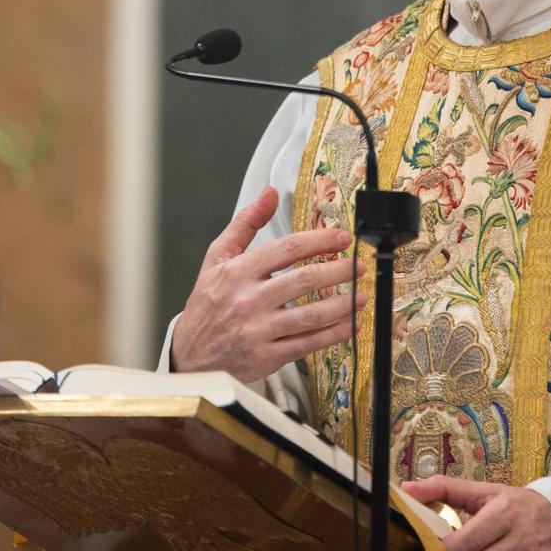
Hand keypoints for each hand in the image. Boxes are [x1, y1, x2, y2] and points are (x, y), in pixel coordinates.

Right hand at [170, 187, 361, 382]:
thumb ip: (245, 223)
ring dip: (342, 305)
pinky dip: (334, 334)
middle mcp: (249, 300)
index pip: (287, 249)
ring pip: (310, 315)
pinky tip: (349, 324)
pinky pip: (308, 344)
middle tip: (358, 266)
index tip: (342, 238)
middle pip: (304, 281)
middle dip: (339, 271)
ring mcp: (259, 330)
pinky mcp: (267, 356)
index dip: (320, 241)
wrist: (190, 354)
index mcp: (238, 272)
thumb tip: (268, 194)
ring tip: (361, 296)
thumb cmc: (207, 304)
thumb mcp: (217, 258)